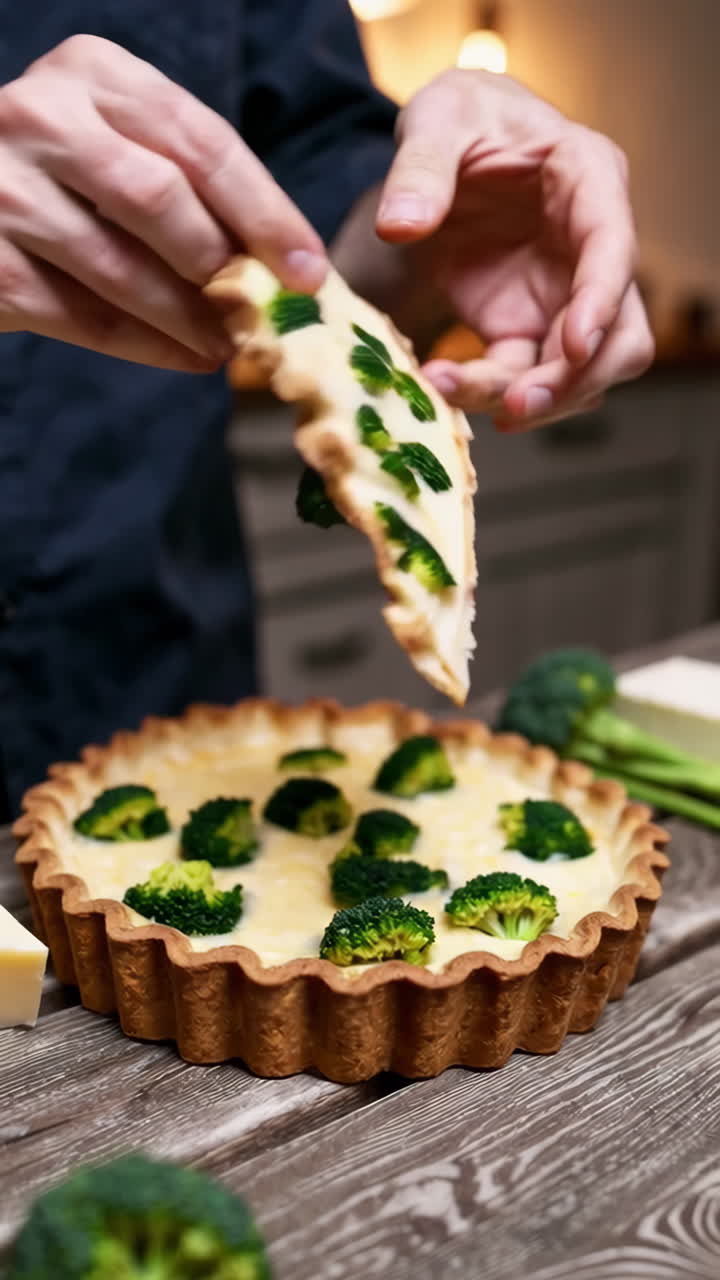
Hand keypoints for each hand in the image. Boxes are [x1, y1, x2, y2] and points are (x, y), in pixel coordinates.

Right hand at [0, 36, 325, 369]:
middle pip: (162, 199)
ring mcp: (5, 188)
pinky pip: (85, 316)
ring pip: (124, 266)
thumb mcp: (117, 145)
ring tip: (229, 346)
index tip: (310, 271)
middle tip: (265, 314)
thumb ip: (183, 182)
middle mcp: (43, 116)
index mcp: (92, 73)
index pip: (201, 141)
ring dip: (191, 319)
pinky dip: (146, 346)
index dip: (265, 212)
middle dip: (225, 268)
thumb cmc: (58, 179)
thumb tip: (280, 262)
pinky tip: (183, 358)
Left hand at [376, 70, 653, 429]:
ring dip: (539, 400)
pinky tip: (445, 387)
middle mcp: (590, 248)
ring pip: (583, 371)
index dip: (602, 302)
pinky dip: (491, 392)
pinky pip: (524, 376)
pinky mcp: (525, 328)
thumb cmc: (461, 122)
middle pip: (620, 332)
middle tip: (518, 404)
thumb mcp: (437, 119)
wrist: (443, 156)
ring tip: (467, 400)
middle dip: (578, 378)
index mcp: (588, 180)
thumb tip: (399, 226)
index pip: (613, 248)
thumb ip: (420, 167)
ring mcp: (563, 296)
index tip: (575, 347)